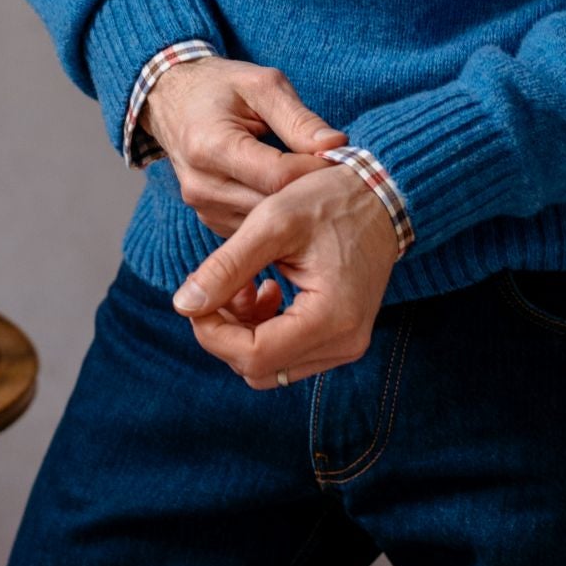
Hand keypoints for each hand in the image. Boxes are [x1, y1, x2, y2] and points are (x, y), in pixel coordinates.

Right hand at [140, 57, 348, 239]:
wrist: (171, 100)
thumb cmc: (219, 87)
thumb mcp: (261, 85)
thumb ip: (298, 118)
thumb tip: (336, 145)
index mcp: (211, 147)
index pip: (278, 176)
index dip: (316, 169)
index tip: (339, 156)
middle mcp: (202, 185)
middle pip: (273, 206)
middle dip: (310, 191)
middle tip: (338, 173)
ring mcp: (203, 206)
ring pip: (266, 223)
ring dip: (295, 207)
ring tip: (316, 182)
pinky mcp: (209, 218)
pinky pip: (255, 227)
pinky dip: (276, 214)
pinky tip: (291, 193)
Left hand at [171, 163, 400, 386]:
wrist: (381, 196)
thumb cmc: (330, 202)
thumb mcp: (272, 223)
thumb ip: (226, 267)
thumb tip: (184, 305)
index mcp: (331, 318)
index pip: (252, 356)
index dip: (212, 334)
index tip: (196, 297)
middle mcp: (344, 343)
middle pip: (258, 369)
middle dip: (225, 333)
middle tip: (218, 288)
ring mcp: (346, 345)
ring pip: (270, 366)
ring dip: (243, 332)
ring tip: (244, 284)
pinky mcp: (340, 338)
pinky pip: (288, 354)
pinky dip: (263, 329)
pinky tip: (263, 290)